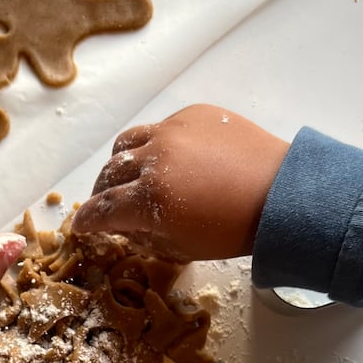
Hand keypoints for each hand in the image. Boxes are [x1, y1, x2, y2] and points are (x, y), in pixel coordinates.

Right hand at [72, 104, 288, 261]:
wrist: (282, 194)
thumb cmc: (234, 230)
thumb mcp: (182, 247)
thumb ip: (145, 237)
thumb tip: (125, 227)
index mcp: (150, 197)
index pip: (103, 209)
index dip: (87, 220)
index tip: (80, 227)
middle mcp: (154, 158)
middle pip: (109, 173)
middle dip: (101, 192)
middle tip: (104, 204)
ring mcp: (173, 131)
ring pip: (127, 144)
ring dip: (119, 164)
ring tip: (127, 176)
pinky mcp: (194, 115)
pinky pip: (160, 128)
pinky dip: (153, 146)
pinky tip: (167, 160)